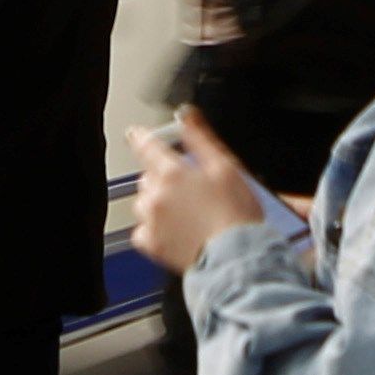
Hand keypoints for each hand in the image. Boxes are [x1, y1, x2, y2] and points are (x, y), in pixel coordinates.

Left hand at [130, 113, 272, 274]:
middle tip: (188, 187)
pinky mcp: (152, 244)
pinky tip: (175, 230)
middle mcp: (156, 195)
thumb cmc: (236, 216)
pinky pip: (143, 230)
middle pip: (148, 176)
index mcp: (172, 172)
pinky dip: (154, 228)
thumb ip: (200, 138)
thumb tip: (187, 116)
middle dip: (163, 177)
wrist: (236, 257)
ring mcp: (151, 221)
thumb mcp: (226, 166)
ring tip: (185, 211)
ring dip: (158, 202)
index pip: (146, 145)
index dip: (141, 137)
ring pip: (143, 202)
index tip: (137, 134)